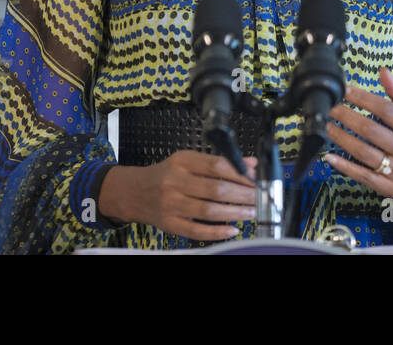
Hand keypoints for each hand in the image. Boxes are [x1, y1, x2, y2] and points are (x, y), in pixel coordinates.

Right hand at [108, 151, 257, 240]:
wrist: (134, 192)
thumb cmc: (165, 175)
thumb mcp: (188, 160)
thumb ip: (219, 162)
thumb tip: (250, 164)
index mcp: (182, 162)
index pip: (216, 166)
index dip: (240, 174)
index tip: (255, 179)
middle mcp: (175, 182)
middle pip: (216, 189)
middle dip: (242, 195)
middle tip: (258, 198)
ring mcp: (172, 204)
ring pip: (209, 211)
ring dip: (235, 213)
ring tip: (251, 212)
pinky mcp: (170, 224)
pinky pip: (197, 230)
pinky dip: (217, 232)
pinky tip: (232, 230)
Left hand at [325, 67, 392, 209]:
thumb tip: (383, 71)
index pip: (387, 110)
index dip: (363, 98)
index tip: (344, 90)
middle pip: (372, 131)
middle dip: (347, 116)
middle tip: (329, 107)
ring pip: (364, 153)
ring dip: (341, 138)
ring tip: (326, 126)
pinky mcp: (389, 189)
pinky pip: (363, 176)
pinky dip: (344, 166)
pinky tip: (330, 156)